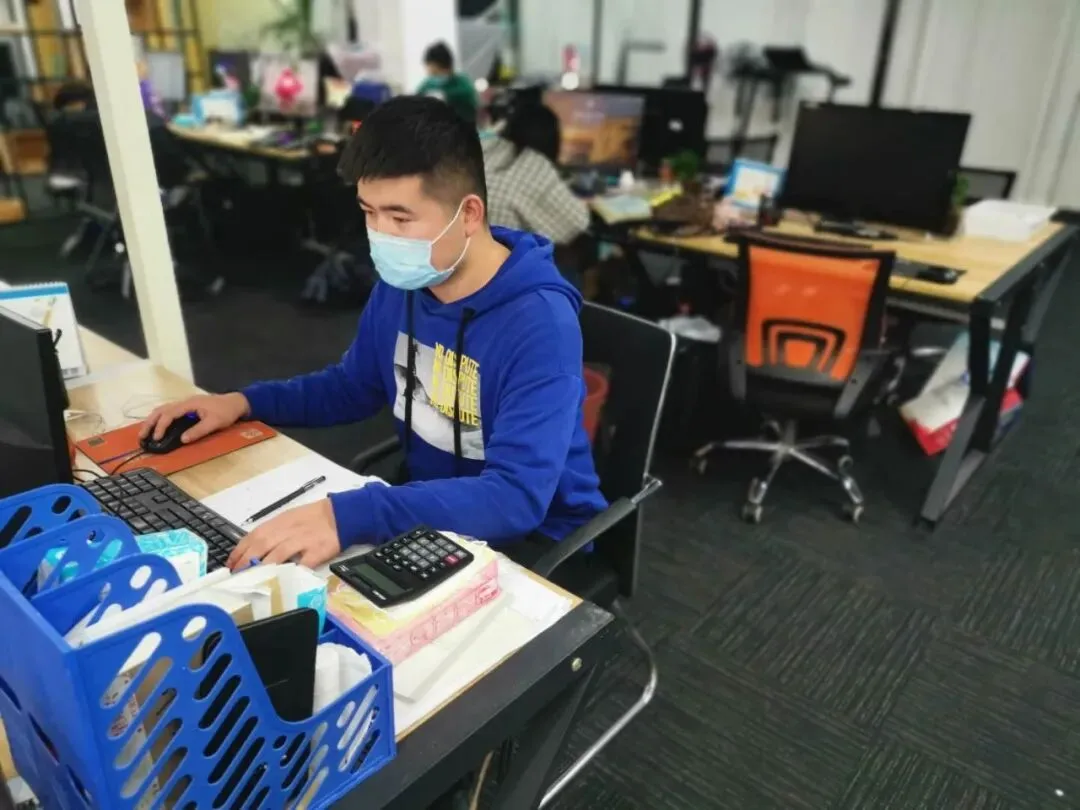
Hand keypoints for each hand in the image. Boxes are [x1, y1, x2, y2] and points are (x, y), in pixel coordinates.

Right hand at [139, 392, 249, 444]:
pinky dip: (161, 418)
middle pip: (161, 410)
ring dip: (153, 420)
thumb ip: (198, 431)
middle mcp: (184, 402)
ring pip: (164, 409)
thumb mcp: (214, 423)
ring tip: (146, 432)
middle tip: (142, 435)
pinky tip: (158, 426)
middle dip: (150, 422)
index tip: (156, 438)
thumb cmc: (226, 412)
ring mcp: (185, 404)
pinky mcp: (188, 407)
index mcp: (189, 404)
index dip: (161, 426)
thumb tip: (182, 440)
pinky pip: (169, 411)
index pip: (169, 414)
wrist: (236, 402)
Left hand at [227, 500, 341, 569]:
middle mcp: (288, 531)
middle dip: (246, 561)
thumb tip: (252, 550)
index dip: (240, 550)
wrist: (340, 515)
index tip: (230, 565)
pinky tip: (281, 581)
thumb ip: (273, 532)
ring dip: (263, 567)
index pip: (254, 536)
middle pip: (262, 545)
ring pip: (278, 554)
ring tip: (252, 580)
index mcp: (279, 522)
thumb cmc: (312, 517)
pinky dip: (291, 572)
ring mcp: (302, 541)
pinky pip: (303, 563)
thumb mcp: (289, 518)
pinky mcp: (317, 551)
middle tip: (237, 576)